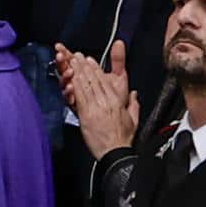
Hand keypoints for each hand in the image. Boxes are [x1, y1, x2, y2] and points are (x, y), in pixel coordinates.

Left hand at [56, 41, 142, 158]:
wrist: (115, 151)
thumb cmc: (123, 138)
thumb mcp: (134, 120)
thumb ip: (134, 105)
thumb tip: (134, 95)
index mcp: (118, 102)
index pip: (105, 81)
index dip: (96, 69)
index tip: (90, 60)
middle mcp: (107, 102)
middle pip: (94, 80)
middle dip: (85, 66)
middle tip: (77, 55)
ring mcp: (96, 107)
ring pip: (86, 85)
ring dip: (78, 71)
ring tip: (72, 60)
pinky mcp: (86, 114)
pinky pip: (80, 96)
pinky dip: (75, 85)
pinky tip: (70, 77)